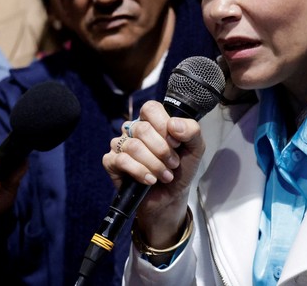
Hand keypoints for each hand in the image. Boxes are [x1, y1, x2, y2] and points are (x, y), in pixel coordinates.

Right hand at [101, 101, 204, 248]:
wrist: (171, 198)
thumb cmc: (180, 170)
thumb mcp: (195, 149)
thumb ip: (192, 131)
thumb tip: (174, 124)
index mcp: (152, 121)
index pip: (150, 109)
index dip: (163, 125)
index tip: (176, 143)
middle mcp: (133, 130)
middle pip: (142, 129)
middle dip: (162, 151)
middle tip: (172, 164)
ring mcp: (120, 145)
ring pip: (133, 146)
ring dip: (154, 164)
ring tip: (164, 175)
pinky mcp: (111, 162)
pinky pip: (122, 160)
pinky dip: (140, 172)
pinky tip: (150, 180)